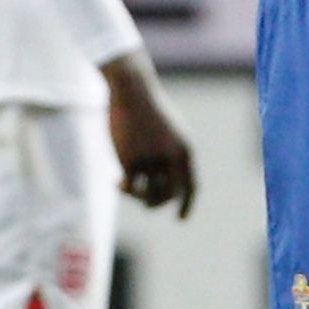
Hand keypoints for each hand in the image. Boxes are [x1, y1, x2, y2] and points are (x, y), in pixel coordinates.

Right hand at [104, 52, 197, 216]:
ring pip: (148, 194)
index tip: (181, 219)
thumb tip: (165, 189)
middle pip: (169, 195)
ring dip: (139, 198)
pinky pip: (130, 185)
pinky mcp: (130, 160)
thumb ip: (172, 157)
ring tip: (129, 190)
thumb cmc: (150, 110)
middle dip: (157, 204)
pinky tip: (117, 181)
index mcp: (186, 150)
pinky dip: (124, 188)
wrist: (133, 90)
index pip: (191, 186)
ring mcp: (151, 160)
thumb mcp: (169, 132)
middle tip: (145, 202)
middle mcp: (171, 158)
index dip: (187, 205)